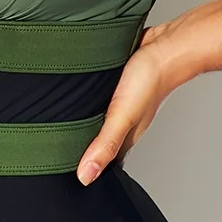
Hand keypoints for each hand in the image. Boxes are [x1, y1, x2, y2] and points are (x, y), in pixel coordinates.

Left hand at [75, 23, 184, 184]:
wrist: (166, 45)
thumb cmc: (150, 79)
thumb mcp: (122, 116)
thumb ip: (105, 144)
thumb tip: (86, 175)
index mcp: (126, 136)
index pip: (105, 160)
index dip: (87, 167)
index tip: (64, 173)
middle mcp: (124, 121)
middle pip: (99, 139)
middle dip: (80, 144)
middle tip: (55, 148)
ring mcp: (122, 103)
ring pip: (99, 117)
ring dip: (84, 119)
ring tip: (60, 124)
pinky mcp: (117, 84)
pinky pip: (101, 97)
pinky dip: (90, 99)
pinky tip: (80, 95)